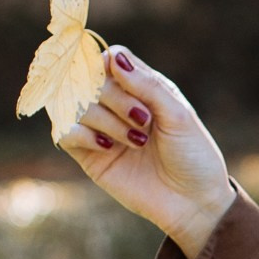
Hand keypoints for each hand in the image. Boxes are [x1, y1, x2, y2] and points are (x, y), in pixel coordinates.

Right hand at [55, 47, 233, 258]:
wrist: (193, 202)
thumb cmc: (193, 156)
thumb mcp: (179, 115)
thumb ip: (148, 85)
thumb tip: (114, 56)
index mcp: (141, 89)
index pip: (109, 59)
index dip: (110, 66)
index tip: (128, 83)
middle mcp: (117, 106)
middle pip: (89, 79)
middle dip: (115, 97)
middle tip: (144, 121)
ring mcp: (101, 130)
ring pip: (74, 104)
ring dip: (105, 120)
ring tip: (137, 141)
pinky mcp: (90, 156)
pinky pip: (64, 133)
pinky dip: (82, 134)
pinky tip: (108, 147)